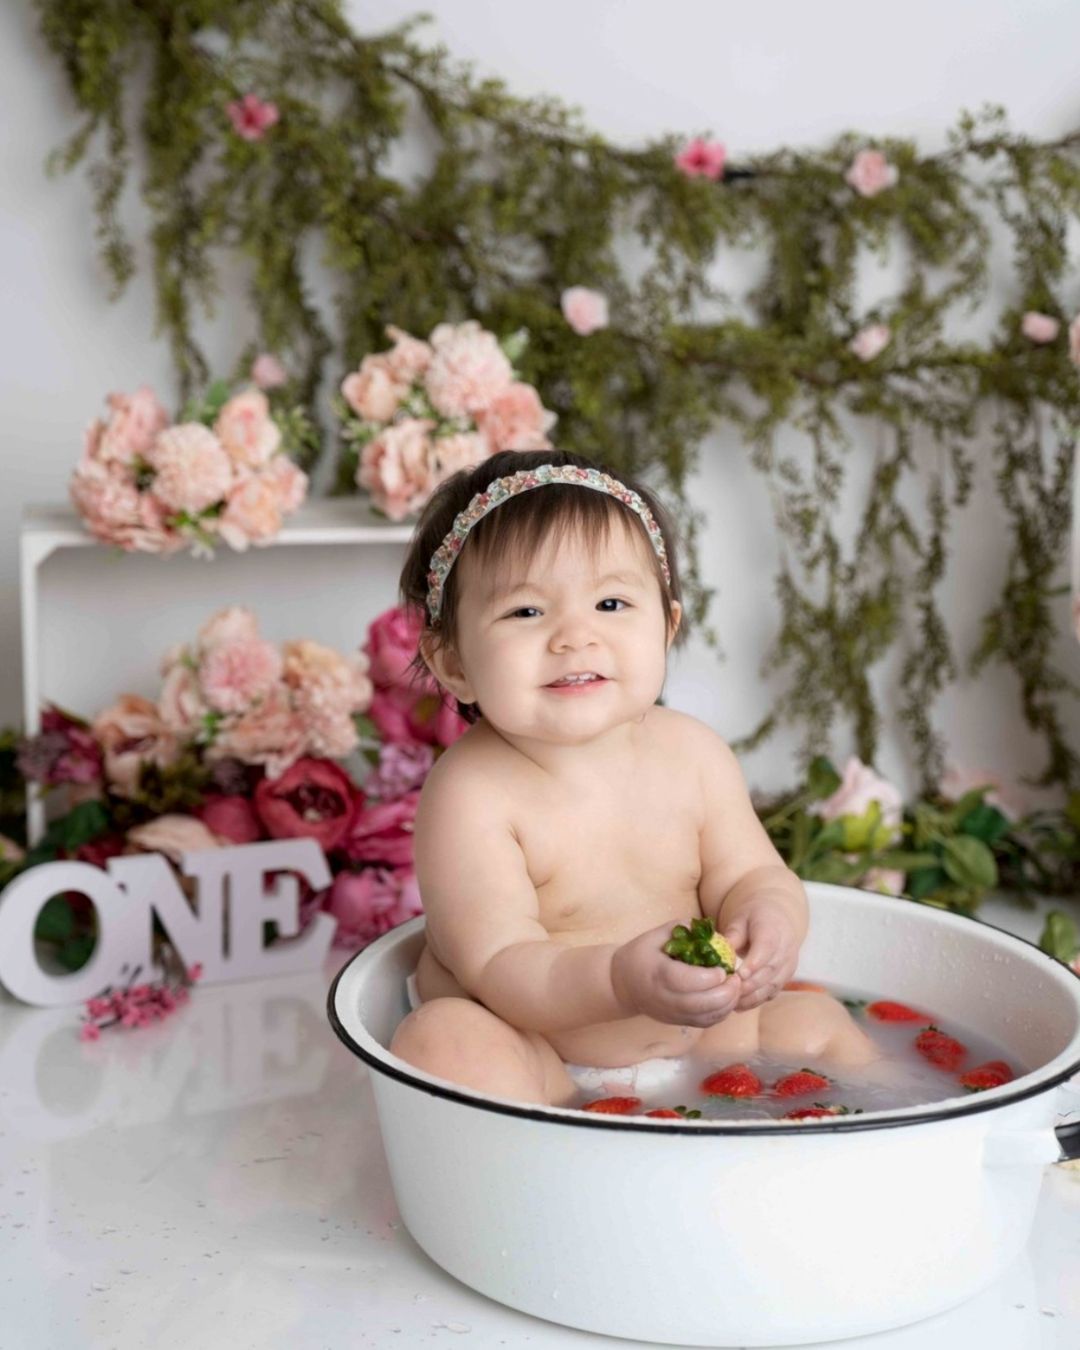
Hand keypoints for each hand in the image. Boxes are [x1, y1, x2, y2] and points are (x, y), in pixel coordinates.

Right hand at [611, 921, 742, 1027]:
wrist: (621, 985)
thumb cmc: (641, 955)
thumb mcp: (656, 935)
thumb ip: (684, 930)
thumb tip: (712, 931)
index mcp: (658, 973)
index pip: (688, 981)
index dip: (711, 978)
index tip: (724, 969)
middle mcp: (665, 998)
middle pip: (701, 1004)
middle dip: (726, 993)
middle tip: (737, 979)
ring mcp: (672, 1013)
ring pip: (706, 1017)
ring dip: (727, 1005)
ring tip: (736, 988)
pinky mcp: (678, 1022)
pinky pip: (705, 1023)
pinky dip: (721, 1013)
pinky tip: (727, 999)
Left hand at [720, 896, 800, 1011]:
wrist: (775, 917)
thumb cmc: (753, 916)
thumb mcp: (740, 918)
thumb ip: (732, 934)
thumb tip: (721, 951)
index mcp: (773, 929)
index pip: (767, 947)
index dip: (754, 963)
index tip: (739, 975)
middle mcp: (786, 948)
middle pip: (770, 970)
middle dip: (749, 985)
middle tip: (728, 993)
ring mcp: (789, 964)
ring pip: (773, 985)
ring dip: (752, 997)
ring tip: (731, 1004)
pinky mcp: (786, 976)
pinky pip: (773, 991)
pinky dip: (757, 1000)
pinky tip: (740, 1006)